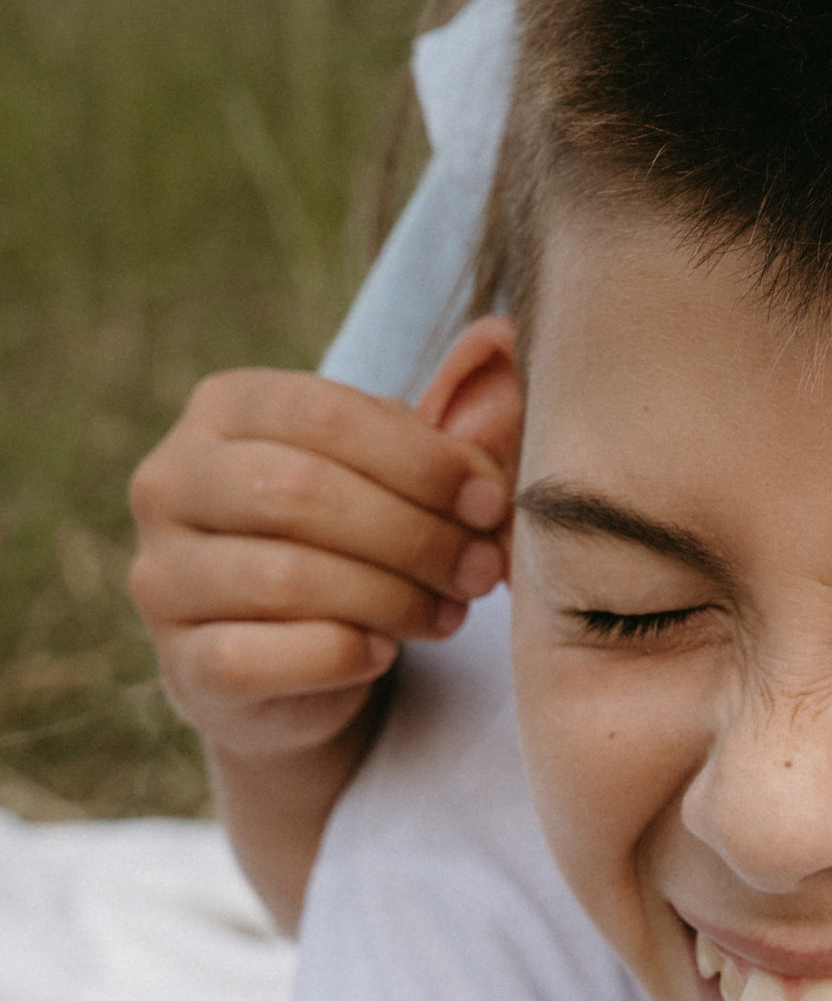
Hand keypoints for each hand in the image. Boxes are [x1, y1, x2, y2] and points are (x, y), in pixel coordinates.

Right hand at [129, 368, 510, 767]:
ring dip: (392, 599)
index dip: (422, 459)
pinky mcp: (179, 663)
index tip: (490, 498)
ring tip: (450, 611)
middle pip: (301, 493)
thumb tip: (501, 336)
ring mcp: (161, 575)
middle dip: (414, 533)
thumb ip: (452, 414)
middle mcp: (170, 481)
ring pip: (284, 580)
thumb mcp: (402, 470)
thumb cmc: (352, 536)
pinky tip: (383, 651)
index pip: (323, 414)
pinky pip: (256, 657)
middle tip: (481, 567)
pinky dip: (339, 656)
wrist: (291, 662)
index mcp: (224, 408)